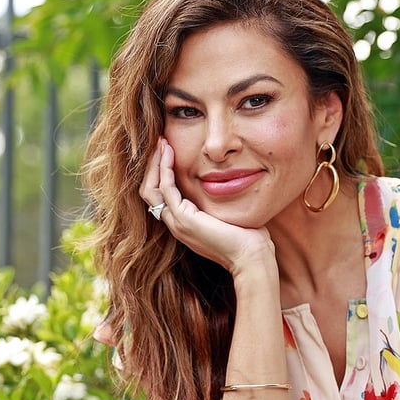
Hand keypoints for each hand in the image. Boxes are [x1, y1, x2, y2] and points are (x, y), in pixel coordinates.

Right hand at [139, 138, 274, 274]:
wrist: (251, 256)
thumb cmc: (248, 236)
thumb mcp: (228, 213)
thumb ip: (221, 199)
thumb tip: (230, 180)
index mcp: (184, 224)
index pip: (160, 195)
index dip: (160, 172)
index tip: (168, 150)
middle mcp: (175, 224)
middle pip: (149, 191)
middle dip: (153, 166)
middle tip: (160, 142)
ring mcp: (177, 223)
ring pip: (151, 189)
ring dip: (155, 164)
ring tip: (162, 143)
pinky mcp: (184, 219)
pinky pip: (166, 188)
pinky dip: (165, 168)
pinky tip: (170, 152)